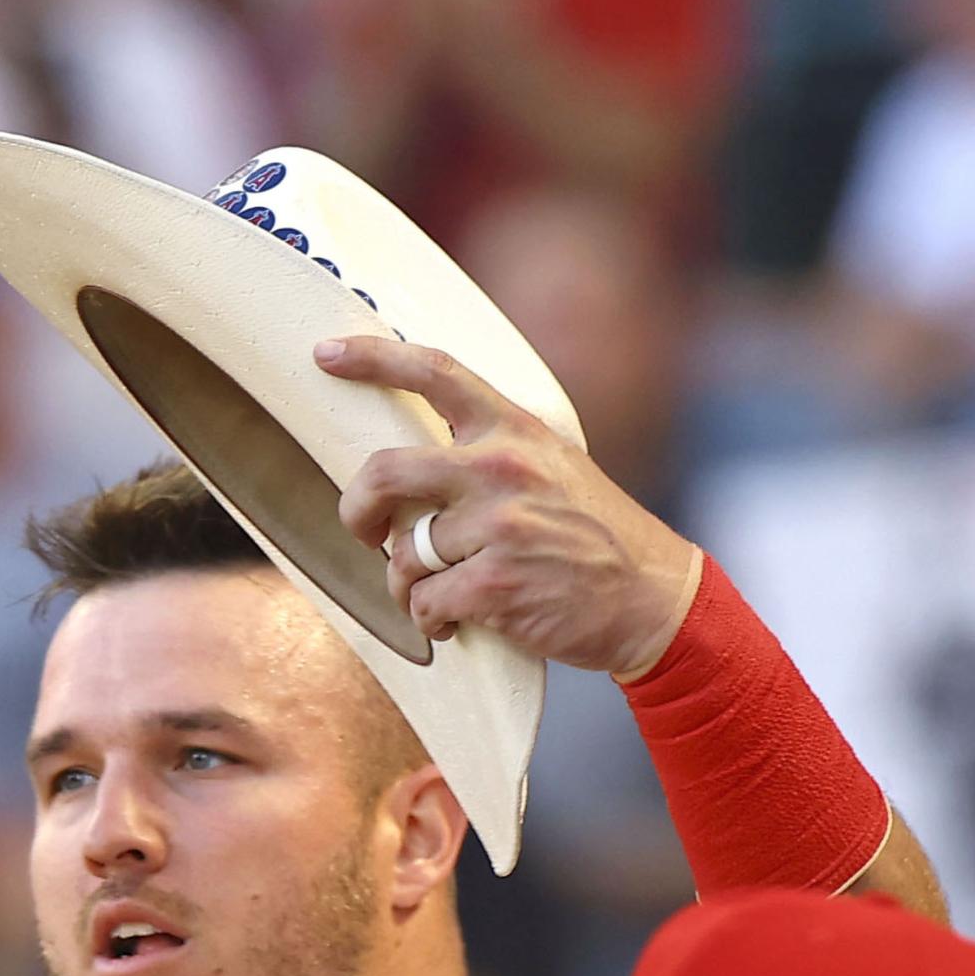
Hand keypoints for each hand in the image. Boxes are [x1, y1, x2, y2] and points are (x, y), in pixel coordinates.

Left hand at [319, 334, 702, 677]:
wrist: (649, 597)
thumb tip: (410, 469)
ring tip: (438, 593)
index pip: (435, 372)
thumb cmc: (590, 536)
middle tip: (365, 533)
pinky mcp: (495, 584)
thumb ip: (490, 453)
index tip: (325, 354)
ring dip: (406, 586)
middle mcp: (503, 468)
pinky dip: (430, 620)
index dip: (372, 359)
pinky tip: (457, 621)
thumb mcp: (550, 466)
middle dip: (357, 511)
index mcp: (514, 429)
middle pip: (384, 473)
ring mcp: (499, 527)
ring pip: (401, 556)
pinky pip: (423, 603)